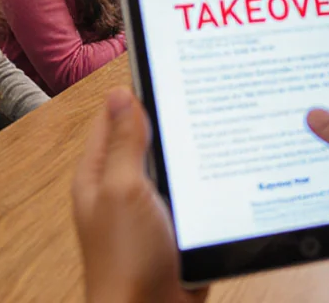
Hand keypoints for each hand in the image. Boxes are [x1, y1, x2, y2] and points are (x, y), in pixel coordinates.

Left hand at [72, 87, 208, 302]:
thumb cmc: (126, 261)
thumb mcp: (123, 190)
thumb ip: (123, 143)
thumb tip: (120, 94)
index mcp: (98, 174)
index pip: (114, 117)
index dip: (138, 90)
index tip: (169, 66)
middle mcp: (122, 187)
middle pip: (147, 137)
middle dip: (173, 116)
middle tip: (206, 88)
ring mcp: (150, 207)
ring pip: (173, 163)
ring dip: (192, 148)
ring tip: (221, 120)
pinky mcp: (176, 225)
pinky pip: (192, 190)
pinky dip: (207, 176)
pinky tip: (229, 165)